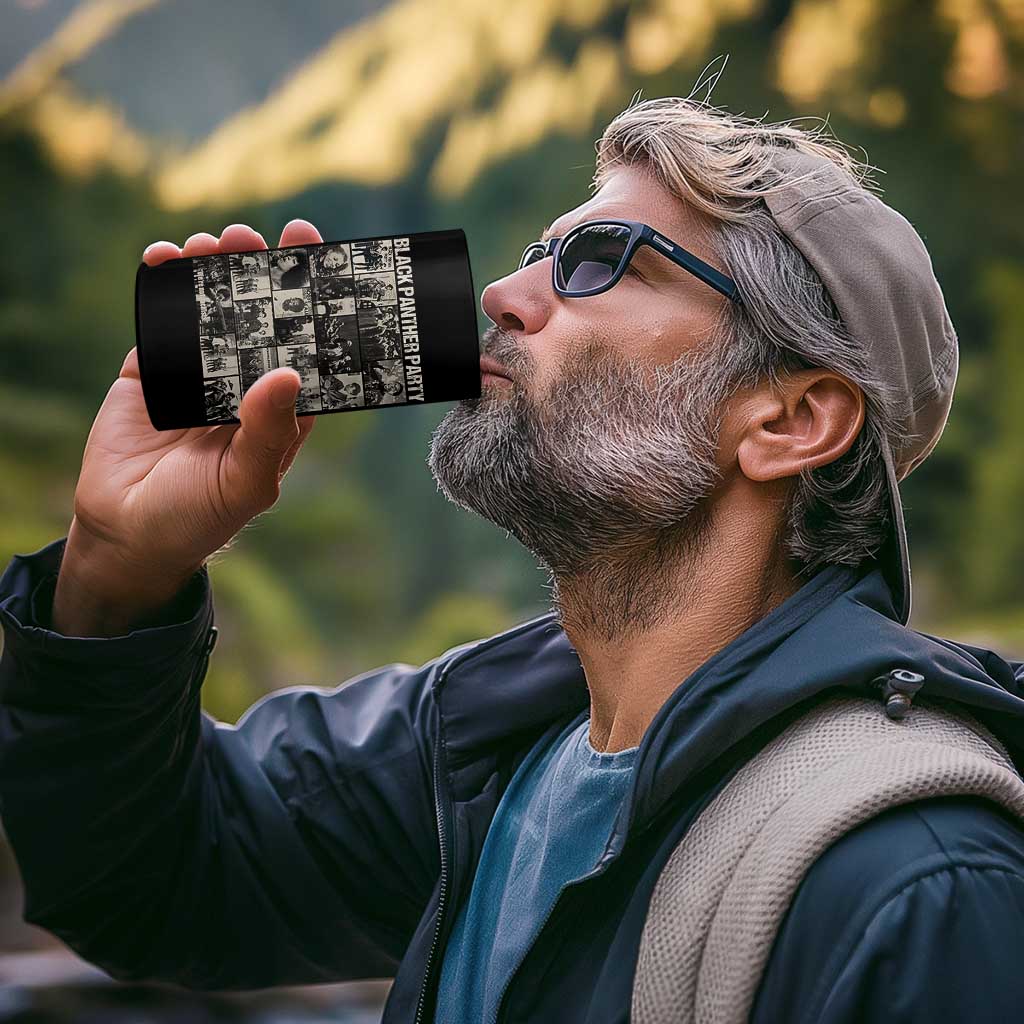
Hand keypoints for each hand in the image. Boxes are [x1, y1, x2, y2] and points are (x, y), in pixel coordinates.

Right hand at [52, 220, 321, 634]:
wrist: (126, 535)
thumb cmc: (199, 518)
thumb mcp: (245, 483)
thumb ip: (267, 433)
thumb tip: (287, 374)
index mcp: (281, 410)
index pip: (307, 348)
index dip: (316, 305)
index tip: (321, 258)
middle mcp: (246, 383)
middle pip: (262, 317)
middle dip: (263, 273)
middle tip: (261, 236)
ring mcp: (200, 372)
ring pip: (213, 309)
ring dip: (215, 270)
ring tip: (215, 242)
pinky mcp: (154, 369)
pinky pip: (162, 319)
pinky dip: (164, 285)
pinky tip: (166, 257)